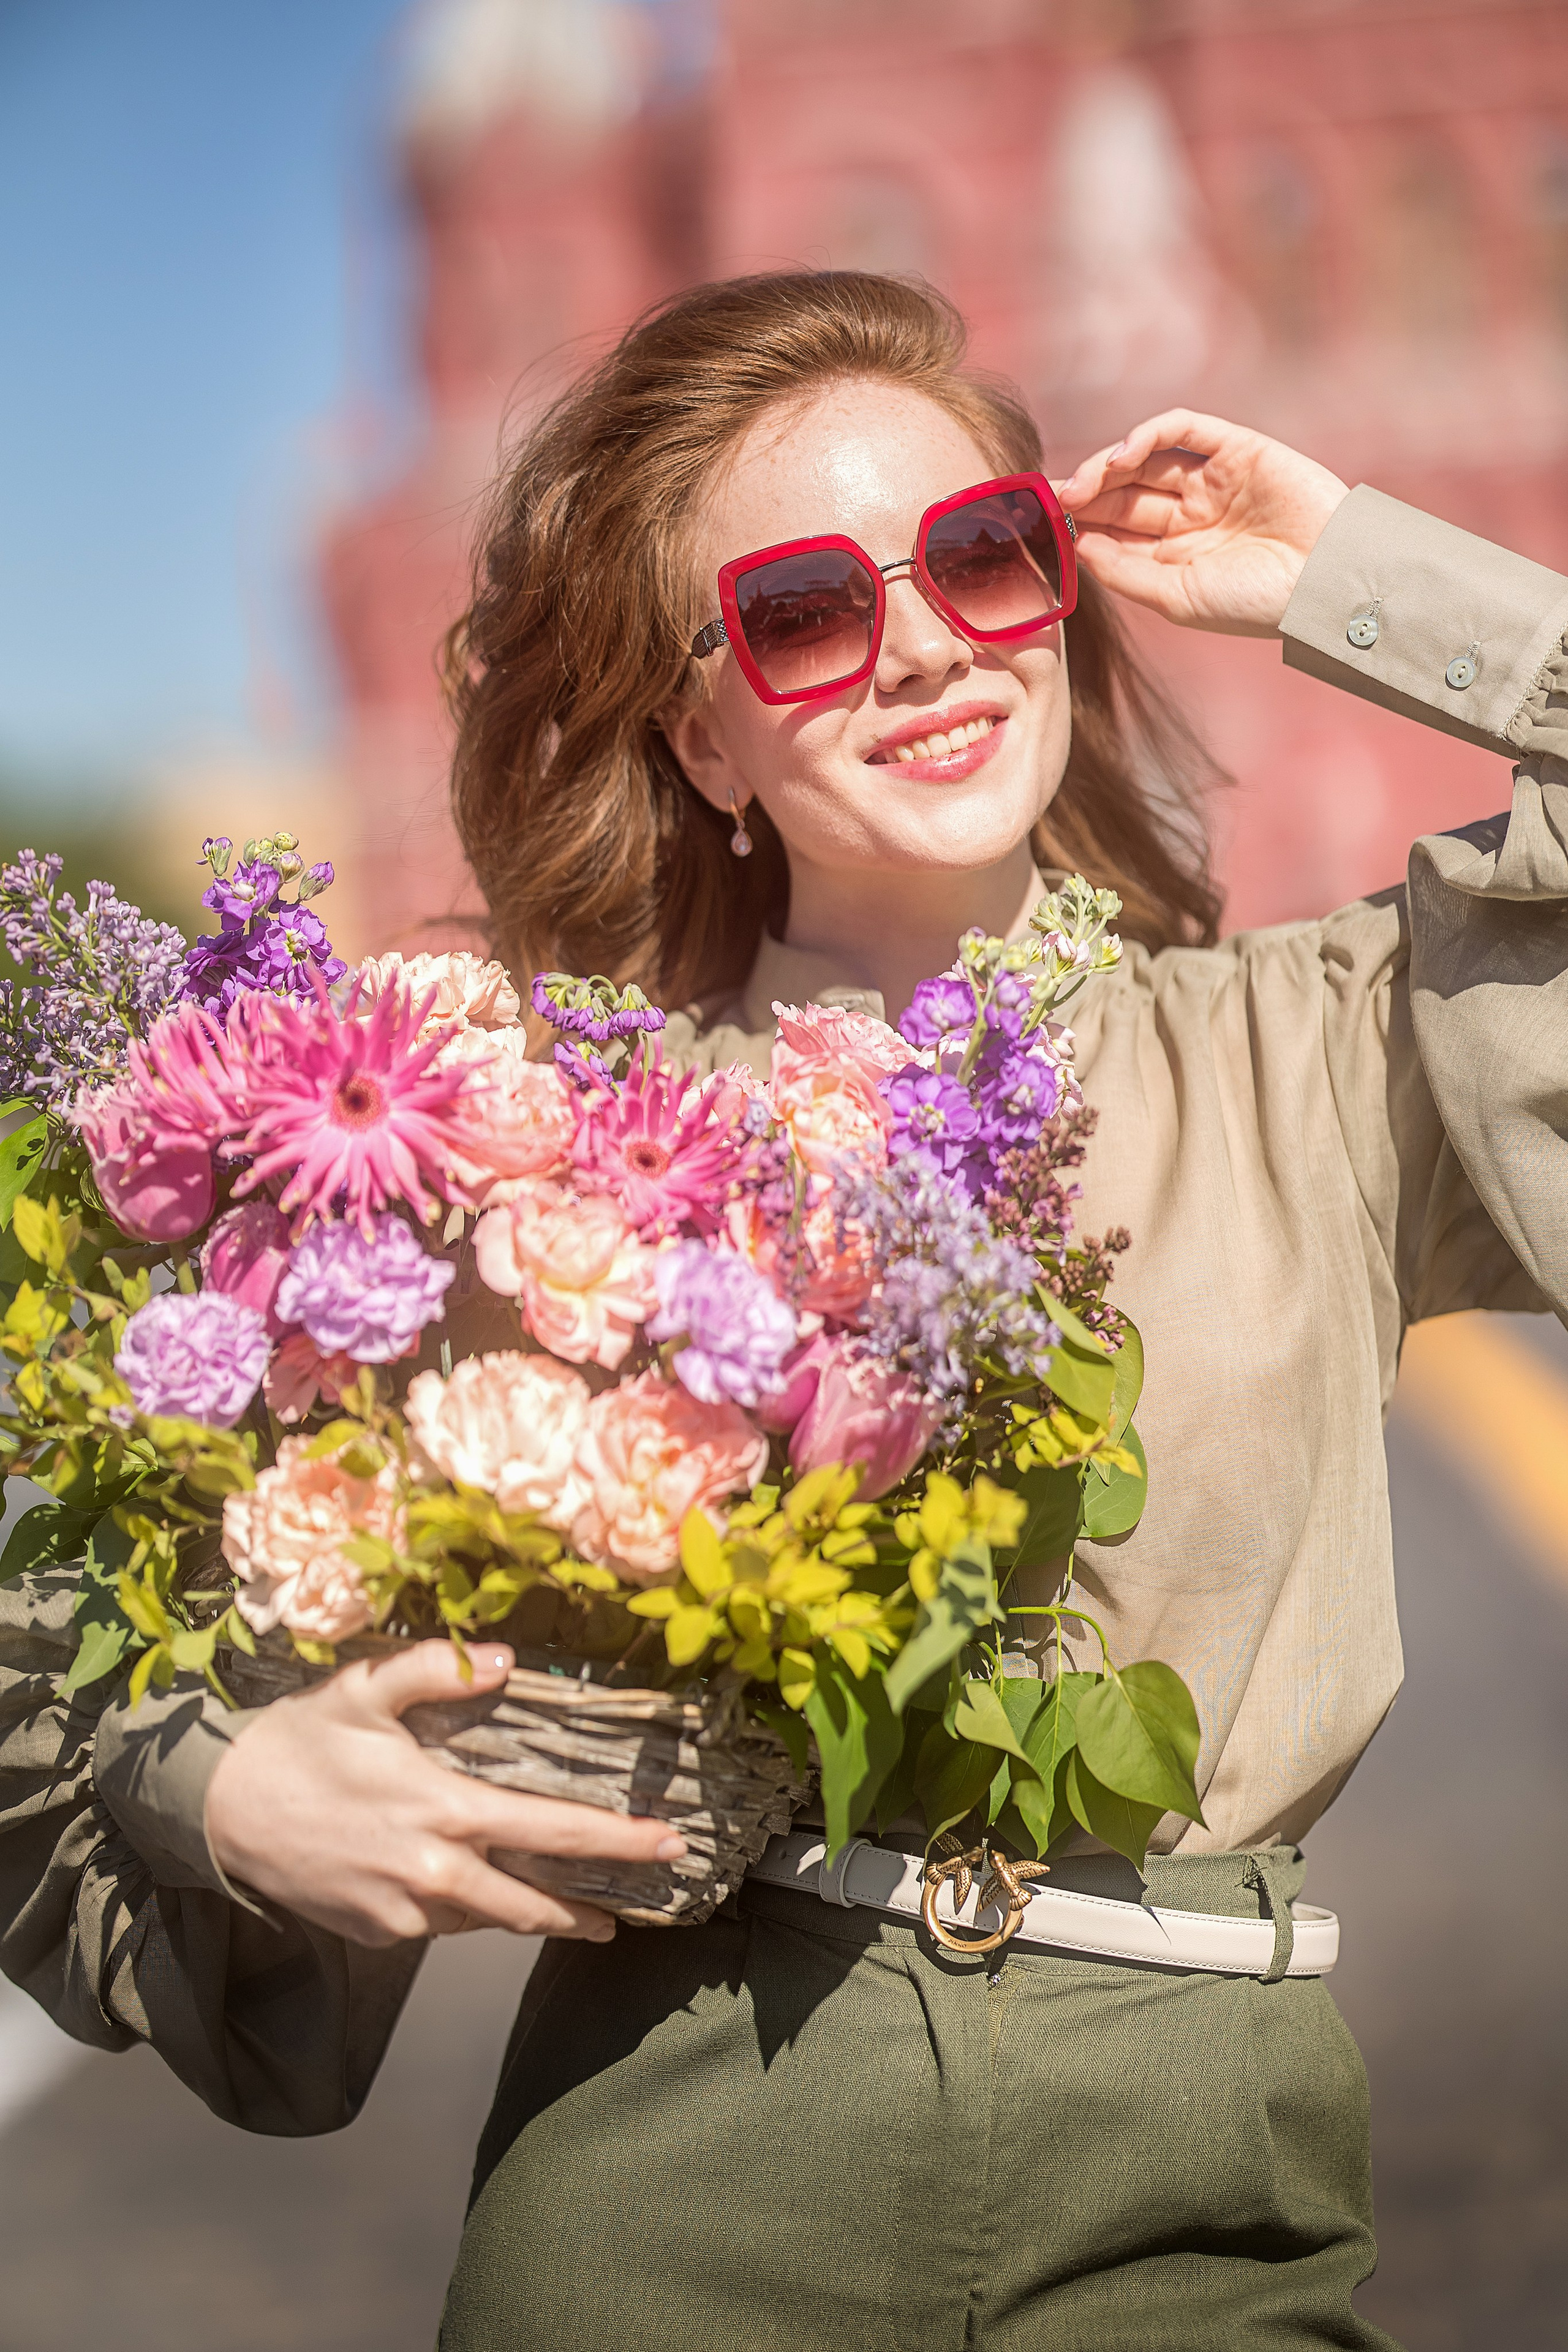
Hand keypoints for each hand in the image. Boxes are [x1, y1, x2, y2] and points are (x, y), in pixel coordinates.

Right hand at [205, 1641, 686, 1947]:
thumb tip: (506, 1659)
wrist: (219, 1813)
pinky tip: (474, 1888)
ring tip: (574, 1907)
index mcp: (444, 1811)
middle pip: (534, 1904)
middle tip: (638, 1906)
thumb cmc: (297, 1744)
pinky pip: (441, 1926)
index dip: (619, 1842)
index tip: (668, 1845)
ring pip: (489, 1920)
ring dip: (532, 1913)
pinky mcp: (378, 1934)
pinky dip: (467, 1910)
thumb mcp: (364, 1689)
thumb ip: (438, 1669)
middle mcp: (433, 1873)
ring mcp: (404, 1912)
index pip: (555, 1832)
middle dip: (593, 1906)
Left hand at [1055, 411, 1349, 637]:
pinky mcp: (1237, 448)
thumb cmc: (1253, 604)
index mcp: (1176, 557)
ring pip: (1146, 460)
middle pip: (1124, 492)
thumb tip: (1075, 543)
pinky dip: (1147, 433)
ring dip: (1107, 465)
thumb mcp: (1176, 597)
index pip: (1115, 530)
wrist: (1324, 581)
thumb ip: (1123, 571)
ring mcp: (1213, 480)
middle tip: (1053, 497)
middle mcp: (1191, 515)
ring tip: (1080, 484)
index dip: (1078, 522)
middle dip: (1086, 492)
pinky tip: (1121, 457)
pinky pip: (1183, 428)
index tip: (1042, 523)